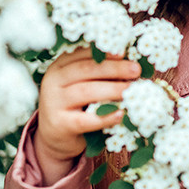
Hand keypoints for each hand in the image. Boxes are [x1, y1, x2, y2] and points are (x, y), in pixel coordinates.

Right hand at [34, 47, 140, 183]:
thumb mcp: (81, 84)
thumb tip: (129, 62)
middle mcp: (53, 81)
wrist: (54, 136)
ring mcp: (54, 103)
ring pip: (86, 91)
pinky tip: (121, 114)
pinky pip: (86, 120)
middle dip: (114, 68)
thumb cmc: (75, 105)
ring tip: (131, 90)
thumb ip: (98, 73)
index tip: (124, 52)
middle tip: (136, 70)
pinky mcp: (60, 124)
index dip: (104, 53)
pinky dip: (105, 117)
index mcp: (59, 66)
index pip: (82, 54)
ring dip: (112, 89)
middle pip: (86, 69)